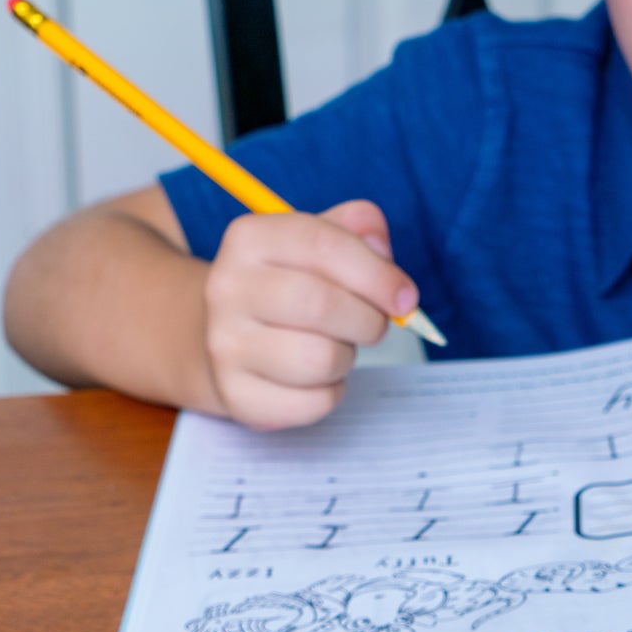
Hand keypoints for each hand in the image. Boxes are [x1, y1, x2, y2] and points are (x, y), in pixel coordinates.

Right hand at [202, 199, 418, 427]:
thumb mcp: (315, 243)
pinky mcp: (237, 396)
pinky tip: (316, 377)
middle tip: (374, 325)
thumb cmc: (288, 286)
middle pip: (322, 305)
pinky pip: (314, 402)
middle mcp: (228, 288)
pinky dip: (331, 392)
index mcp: (249, 239)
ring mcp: (226, 345)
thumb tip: (382, 249)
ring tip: (336, 346)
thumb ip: (356, 229)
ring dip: (347, 357)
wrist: (227, 336)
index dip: (377, 274)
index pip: (323, 245)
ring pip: (320, 359)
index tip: (405, 298)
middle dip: (368, 320)